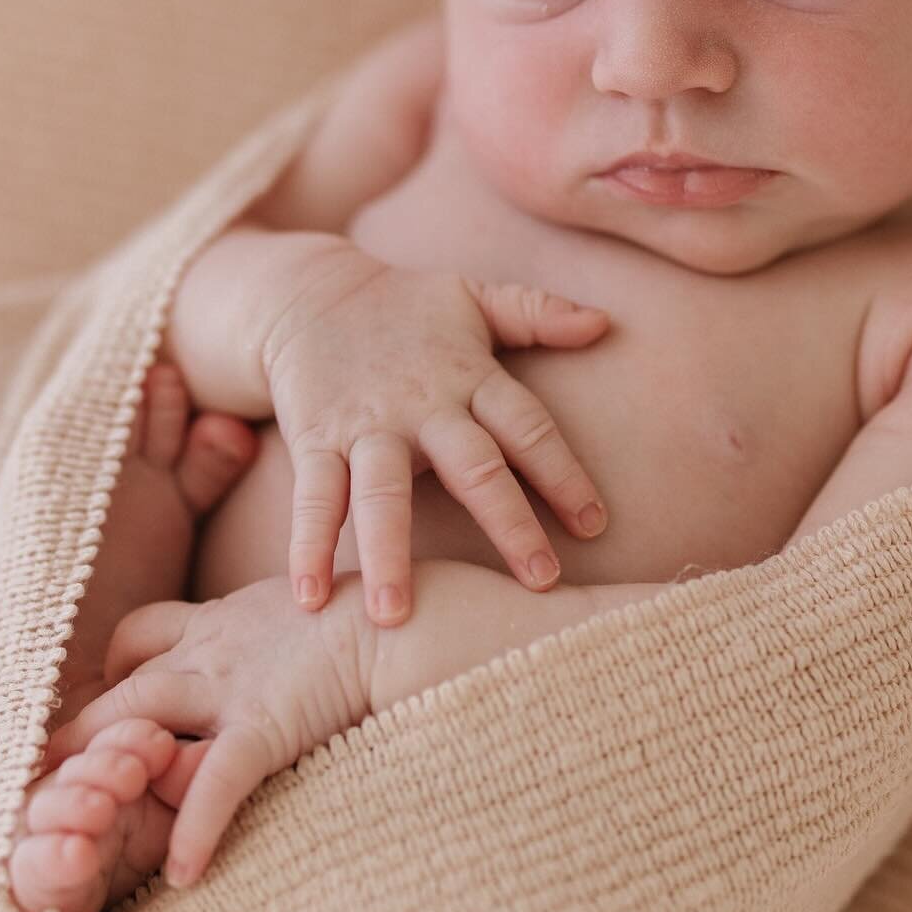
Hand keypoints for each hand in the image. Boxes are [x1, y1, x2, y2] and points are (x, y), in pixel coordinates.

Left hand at [39, 575, 376, 890]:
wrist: (410, 620)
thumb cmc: (373, 616)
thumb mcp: (309, 600)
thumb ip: (274, 626)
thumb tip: (280, 644)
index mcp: (224, 619)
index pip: (140, 633)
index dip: (113, 668)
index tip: (99, 706)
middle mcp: (213, 648)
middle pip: (122, 685)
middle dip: (83, 733)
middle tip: (54, 781)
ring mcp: (232, 686)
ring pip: (139, 724)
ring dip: (109, 774)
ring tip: (85, 825)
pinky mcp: (263, 725)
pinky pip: (212, 784)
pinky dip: (193, 830)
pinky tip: (183, 871)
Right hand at [260, 247, 611, 623]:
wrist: (307, 295)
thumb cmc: (408, 308)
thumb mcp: (475, 298)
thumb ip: (537, 312)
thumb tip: (604, 322)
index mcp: (469, 375)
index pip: (527, 426)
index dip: (563, 472)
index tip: (595, 525)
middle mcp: (422, 406)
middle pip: (472, 467)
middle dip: (508, 522)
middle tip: (542, 581)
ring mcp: (365, 427)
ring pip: (381, 495)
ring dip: (388, 552)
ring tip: (395, 616)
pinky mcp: (315, 442)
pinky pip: (313, 499)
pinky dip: (307, 547)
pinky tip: (309, 600)